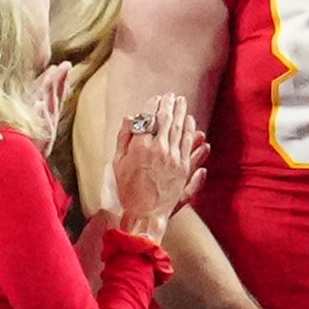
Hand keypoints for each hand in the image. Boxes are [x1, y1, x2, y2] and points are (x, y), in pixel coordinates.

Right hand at [100, 99, 199, 237]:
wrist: (144, 212)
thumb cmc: (126, 189)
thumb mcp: (117, 163)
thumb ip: (124, 138)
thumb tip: (130, 117)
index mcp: (140, 146)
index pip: (148, 118)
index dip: (153, 105)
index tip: (156, 97)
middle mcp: (158, 149)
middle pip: (166, 120)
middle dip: (169, 105)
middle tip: (172, 95)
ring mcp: (173, 158)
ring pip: (179, 128)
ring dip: (181, 113)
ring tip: (182, 103)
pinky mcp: (183, 167)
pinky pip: (188, 143)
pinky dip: (190, 130)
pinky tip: (191, 122)